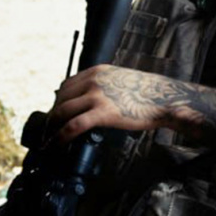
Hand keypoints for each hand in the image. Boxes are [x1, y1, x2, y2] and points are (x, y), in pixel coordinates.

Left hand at [47, 65, 215, 143]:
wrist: (166, 99)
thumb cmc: (148, 94)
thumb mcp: (121, 81)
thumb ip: (104, 87)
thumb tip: (91, 102)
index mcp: (97, 71)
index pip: (67, 85)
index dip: (58, 101)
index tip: (56, 113)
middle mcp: (93, 80)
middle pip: (61, 97)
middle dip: (53, 115)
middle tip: (50, 129)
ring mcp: (97, 95)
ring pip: (62, 111)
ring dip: (52, 127)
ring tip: (49, 139)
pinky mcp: (103, 112)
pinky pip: (73, 125)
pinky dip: (60, 136)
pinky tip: (56, 144)